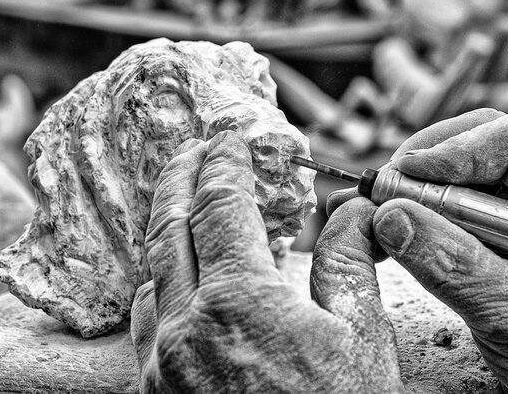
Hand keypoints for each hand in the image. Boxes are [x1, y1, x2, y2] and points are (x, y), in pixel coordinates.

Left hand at [130, 131, 402, 392]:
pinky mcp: (156, 389)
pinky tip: (179, 276)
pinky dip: (160, 280)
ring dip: (166, 228)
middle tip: (194, 150)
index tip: (230, 139)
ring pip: (151, 271)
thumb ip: (351, 263)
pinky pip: (144, 317)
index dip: (224, 163)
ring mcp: (162, 361)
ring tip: (186, 204)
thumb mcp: (363, 339)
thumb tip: (354, 212)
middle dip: (179, 176)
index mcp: (238, 302)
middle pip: (168, 225)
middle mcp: (185, 325)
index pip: (219, 204)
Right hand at [334, 109, 507, 392]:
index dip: (458, 148)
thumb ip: (456, 267)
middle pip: (477, 144)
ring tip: (368, 211)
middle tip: (379, 194)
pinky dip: (406, 214)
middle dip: (421, 166)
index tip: (409, 174)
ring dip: (405, 191)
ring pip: (453, 177)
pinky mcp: (484, 232)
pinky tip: (381, 229)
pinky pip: (441, 209)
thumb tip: (391, 219)